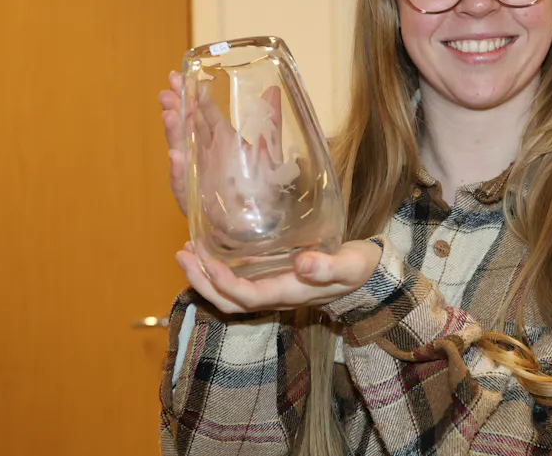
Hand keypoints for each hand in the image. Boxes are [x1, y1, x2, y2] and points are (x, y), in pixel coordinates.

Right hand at [159, 70, 287, 222]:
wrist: (259, 225)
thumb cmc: (262, 188)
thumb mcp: (268, 150)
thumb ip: (270, 121)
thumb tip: (273, 89)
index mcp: (222, 141)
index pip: (203, 113)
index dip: (191, 95)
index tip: (179, 76)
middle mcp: (205, 154)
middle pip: (187, 127)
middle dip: (176, 107)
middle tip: (167, 90)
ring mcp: (197, 175)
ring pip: (181, 151)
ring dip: (174, 133)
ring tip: (170, 114)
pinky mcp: (194, 199)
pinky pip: (183, 185)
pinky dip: (178, 171)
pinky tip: (176, 157)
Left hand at [175, 239, 382, 312]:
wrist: (369, 276)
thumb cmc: (360, 270)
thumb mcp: (350, 265)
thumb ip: (328, 266)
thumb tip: (302, 263)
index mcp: (290, 294)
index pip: (248, 297)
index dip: (223, 283)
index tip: (206, 261)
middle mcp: (276, 297)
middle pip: (229, 302)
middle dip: (202, 282)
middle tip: (182, 254)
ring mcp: (272, 291)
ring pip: (229, 295)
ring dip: (204, 277)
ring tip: (187, 251)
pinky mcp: (272, 280)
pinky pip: (238, 283)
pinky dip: (218, 270)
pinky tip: (210, 250)